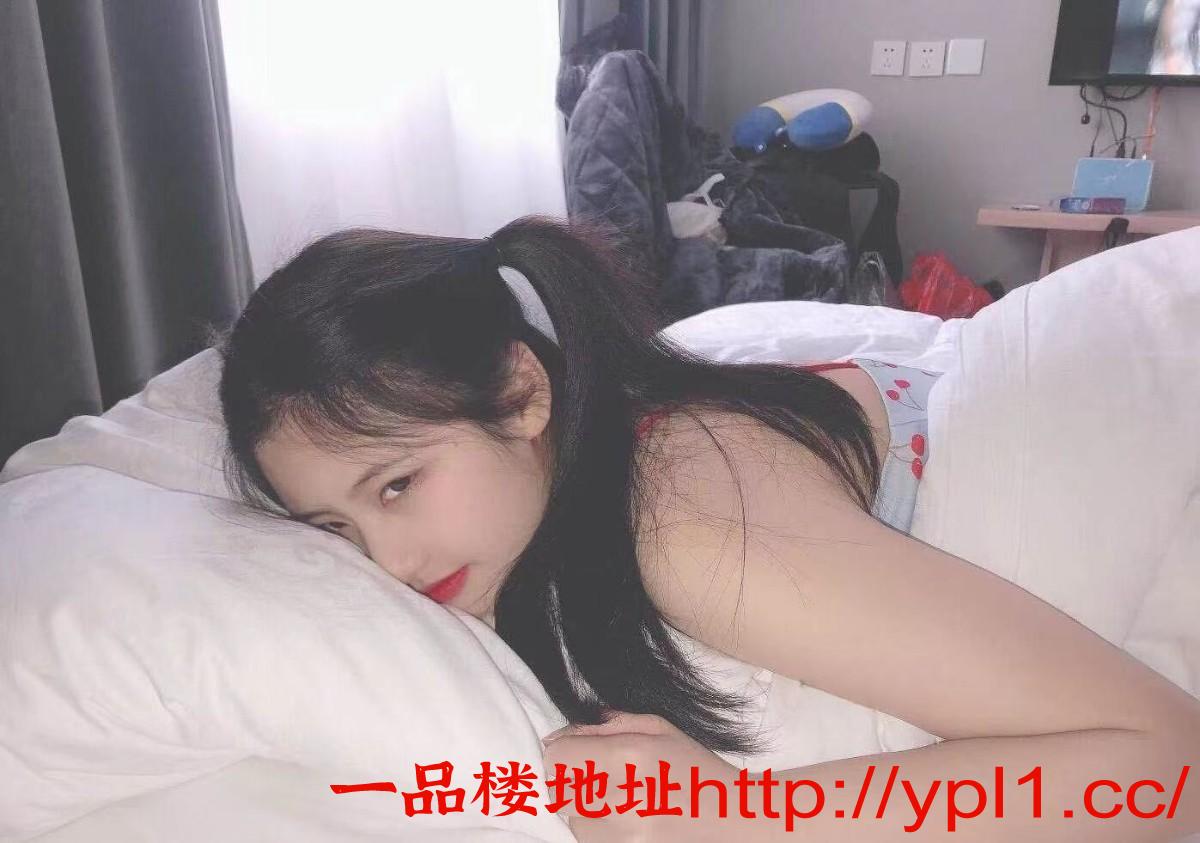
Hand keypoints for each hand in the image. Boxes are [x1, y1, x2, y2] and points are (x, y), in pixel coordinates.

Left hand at [541, 710, 742, 842]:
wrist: (733, 817)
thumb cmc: (695, 766)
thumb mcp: (658, 728)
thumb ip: (606, 725)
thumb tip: (556, 736)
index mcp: (632, 756)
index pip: (559, 757)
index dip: (562, 751)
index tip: (576, 751)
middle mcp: (625, 799)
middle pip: (559, 790)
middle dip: (570, 780)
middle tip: (596, 774)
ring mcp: (626, 835)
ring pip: (573, 820)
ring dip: (583, 809)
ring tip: (616, 798)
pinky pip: (590, 840)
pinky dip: (598, 829)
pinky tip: (624, 818)